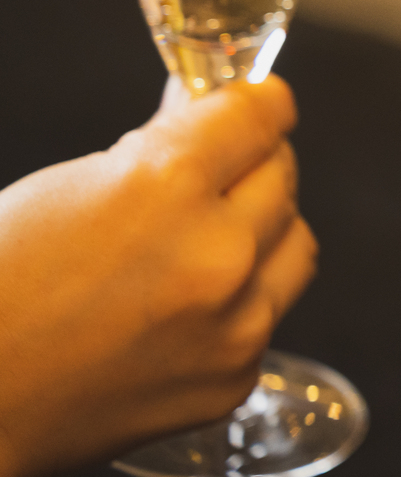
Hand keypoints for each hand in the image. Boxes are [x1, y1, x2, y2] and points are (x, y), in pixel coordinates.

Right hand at [0, 77, 314, 476]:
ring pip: (294, 242)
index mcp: (168, 184)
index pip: (261, 114)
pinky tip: (183, 309)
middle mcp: (217, 252)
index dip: (257, 101)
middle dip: (252, 166)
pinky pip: (268, 313)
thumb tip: (212, 109)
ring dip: (262, 231)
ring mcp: (234, 322)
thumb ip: (160, 146)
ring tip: (204, 241)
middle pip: (282, 174)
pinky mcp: (235, 375)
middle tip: (216, 175)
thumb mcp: (71, 183)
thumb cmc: (1, 285)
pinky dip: (240, 302)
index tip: (258, 102)